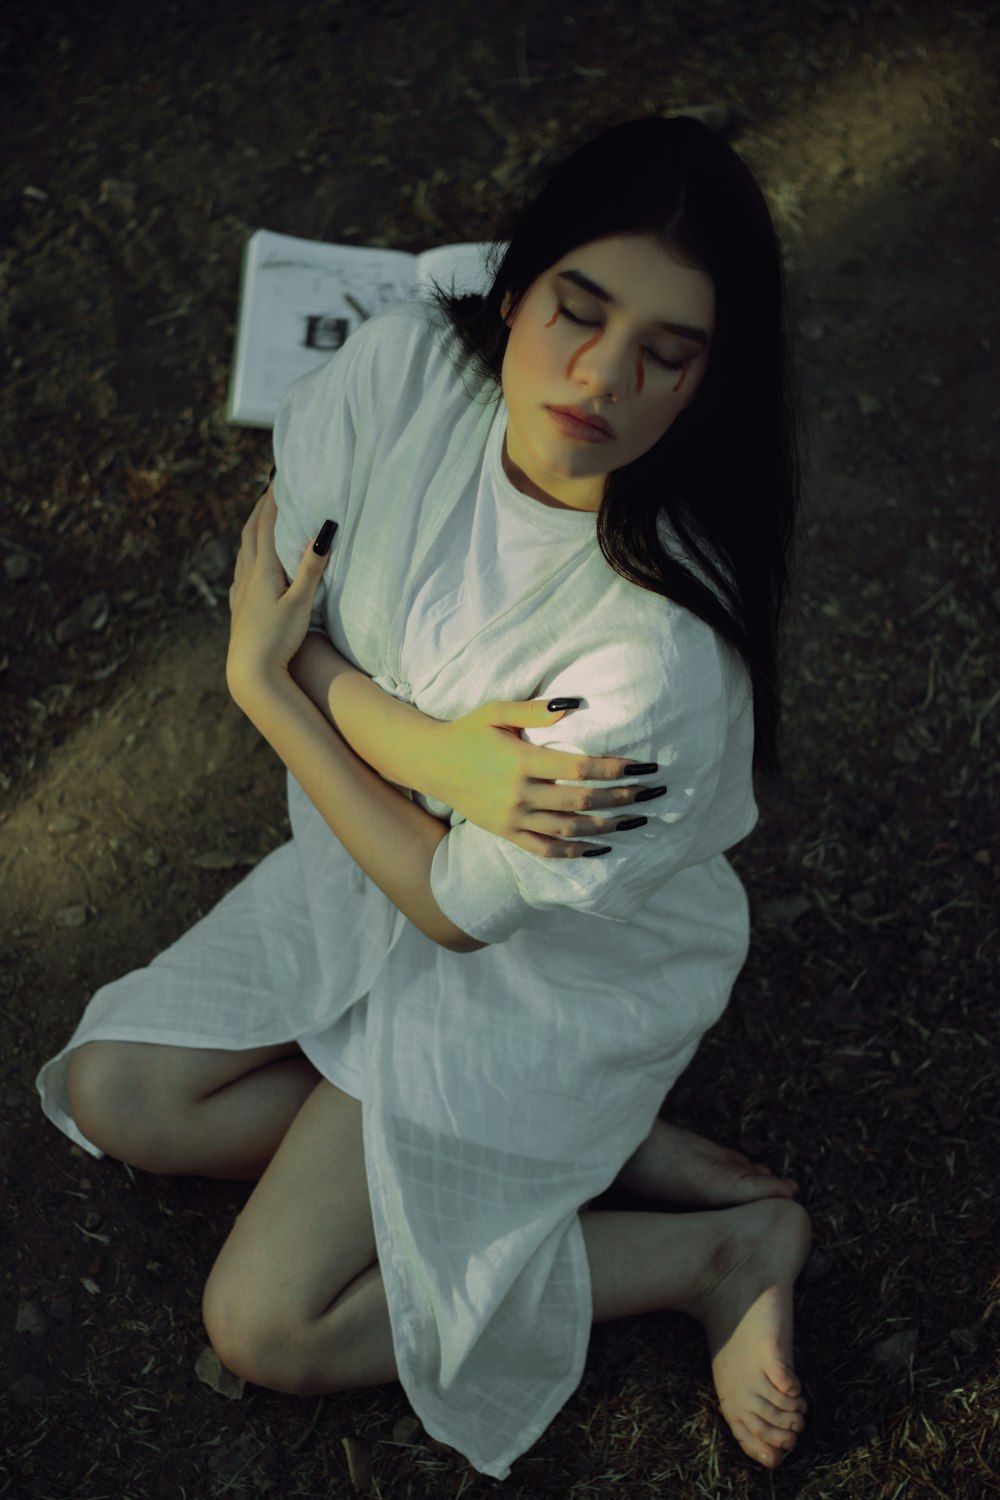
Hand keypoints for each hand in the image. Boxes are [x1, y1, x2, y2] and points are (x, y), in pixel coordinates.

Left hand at [227, 486, 333, 706]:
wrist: (250, 673)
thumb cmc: (278, 640)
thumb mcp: (301, 603)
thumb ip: (312, 568)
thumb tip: (323, 533)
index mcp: (262, 570)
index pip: (267, 525)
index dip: (274, 500)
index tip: (280, 479)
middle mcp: (247, 576)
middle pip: (251, 532)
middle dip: (261, 508)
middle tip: (271, 489)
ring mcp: (240, 592)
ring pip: (243, 550)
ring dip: (252, 528)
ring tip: (262, 518)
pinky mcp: (239, 607)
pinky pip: (241, 569)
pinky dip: (247, 553)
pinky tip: (250, 562)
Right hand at [429, 699, 662, 858]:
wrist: (431, 763)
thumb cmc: (468, 731)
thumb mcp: (497, 711)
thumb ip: (536, 709)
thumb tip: (576, 706)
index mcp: (521, 760)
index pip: (579, 768)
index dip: (615, 769)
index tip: (643, 765)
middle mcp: (519, 794)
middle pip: (581, 801)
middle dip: (621, 797)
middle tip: (650, 793)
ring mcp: (513, 818)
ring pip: (569, 829)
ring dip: (607, 826)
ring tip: (636, 819)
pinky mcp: (506, 833)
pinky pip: (545, 849)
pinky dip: (575, 852)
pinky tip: (600, 846)